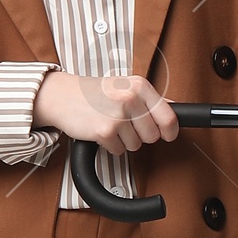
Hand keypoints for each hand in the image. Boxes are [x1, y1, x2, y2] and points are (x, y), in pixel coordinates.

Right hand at [32, 71, 179, 153]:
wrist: (62, 95)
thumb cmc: (94, 93)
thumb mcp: (125, 87)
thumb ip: (149, 99)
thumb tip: (175, 109)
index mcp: (140, 86)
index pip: (169, 117)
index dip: (170, 131)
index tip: (167, 135)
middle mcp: (130, 99)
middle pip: (153, 136)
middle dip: (141, 135)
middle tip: (125, 123)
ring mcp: (117, 115)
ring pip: (135, 145)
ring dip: (124, 140)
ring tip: (110, 123)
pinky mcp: (104, 131)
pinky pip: (118, 151)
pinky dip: (110, 146)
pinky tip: (101, 130)